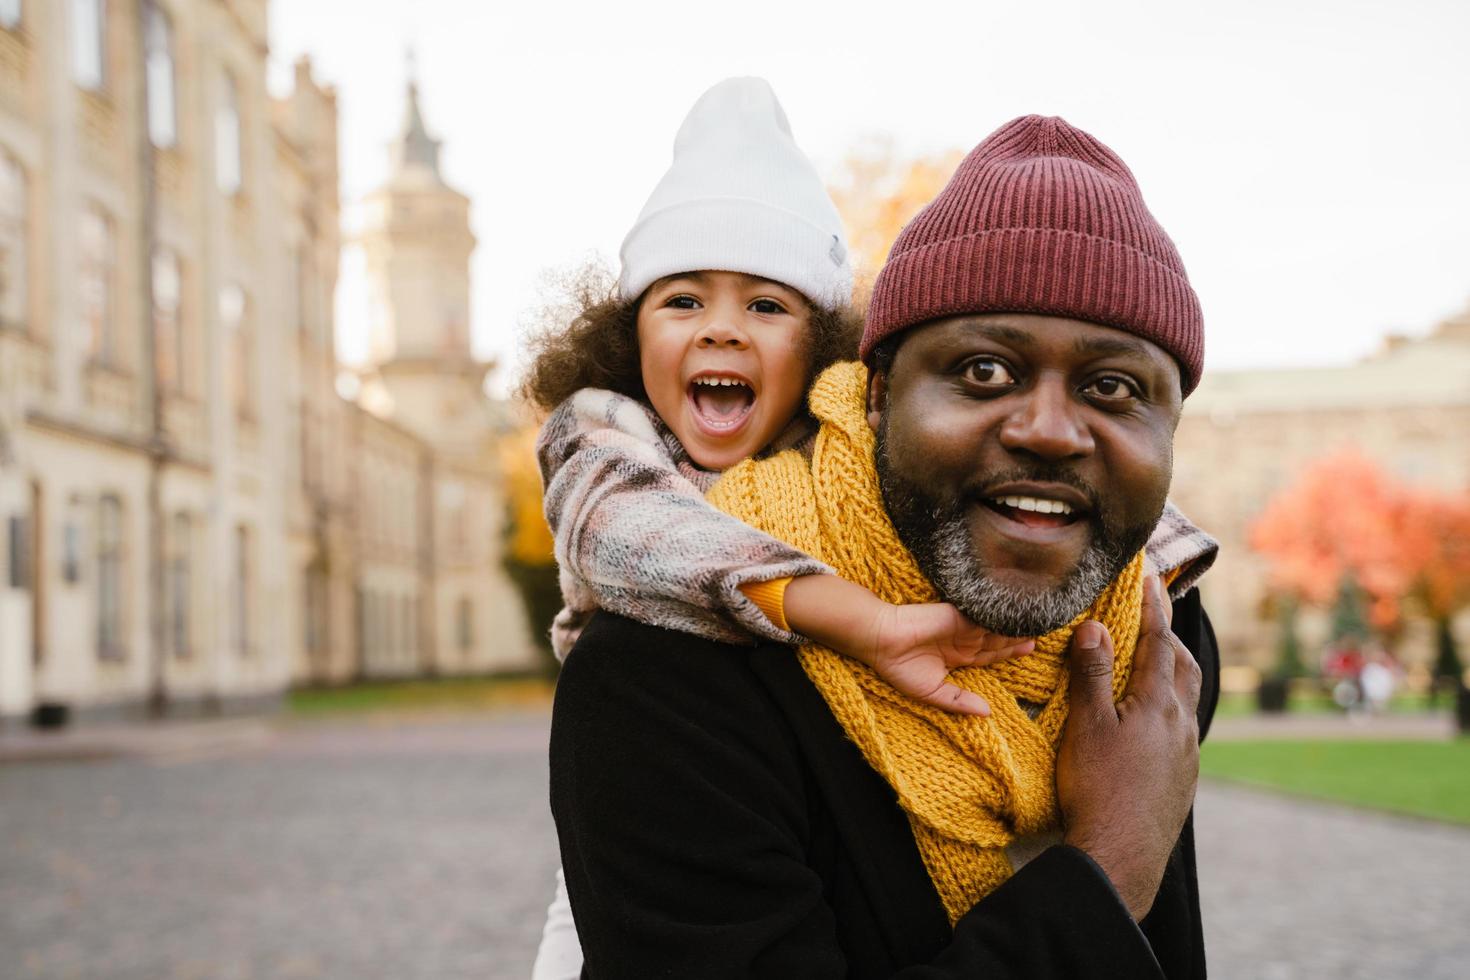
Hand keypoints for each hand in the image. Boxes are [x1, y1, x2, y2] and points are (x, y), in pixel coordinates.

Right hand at [867, 602, 1032, 715]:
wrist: (881, 640)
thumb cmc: (899, 667)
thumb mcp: (932, 692)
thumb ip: (959, 701)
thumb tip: (987, 713)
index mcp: (956, 657)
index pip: (988, 655)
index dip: (1008, 653)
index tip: (1029, 650)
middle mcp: (961, 640)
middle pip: (996, 640)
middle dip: (1017, 639)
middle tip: (1040, 636)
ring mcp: (961, 625)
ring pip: (995, 627)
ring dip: (1015, 628)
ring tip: (1037, 625)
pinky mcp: (960, 614)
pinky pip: (986, 616)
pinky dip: (1002, 617)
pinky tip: (1019, 616)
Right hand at [1056, 575, 1201, 919]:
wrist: (1123, 857)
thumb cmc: (1099, 789)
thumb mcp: (1086, 727)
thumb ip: (1091, 675)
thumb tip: (1097, 626)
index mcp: (1159, 705)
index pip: (1158, 641)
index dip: (1152, 606)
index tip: (1147, 577)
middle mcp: (1182, 724)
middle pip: (1182, 665)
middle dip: (1167, 635)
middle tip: (1150, 614)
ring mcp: (1187, 754)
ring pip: (1186, 698)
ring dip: (1172, 670)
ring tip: (1153, 660)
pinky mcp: (1183, 779)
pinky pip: (1183, 727)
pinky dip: (1170, 705)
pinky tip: (1152, 718)